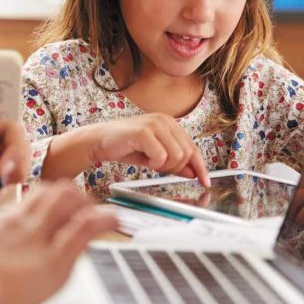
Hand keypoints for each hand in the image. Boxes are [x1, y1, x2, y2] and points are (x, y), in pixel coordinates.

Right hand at [88, 114, 210, 185]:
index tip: (205, 182)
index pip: (193, 147)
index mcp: (170, 123)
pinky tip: (144, 160)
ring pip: (176, 156)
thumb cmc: (125, 146)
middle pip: (187, 153)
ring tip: (150, 162)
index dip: (200, 166)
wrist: (99, 141)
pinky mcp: (144, 132)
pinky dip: (154, 164)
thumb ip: (173, 162)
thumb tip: (192, 173)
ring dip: (164, 166)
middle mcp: (164, 121)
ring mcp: (154, 124)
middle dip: (176, 168)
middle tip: (159, 169)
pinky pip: (161, 156)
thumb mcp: (153, 156)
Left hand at [286, 170, 303, 252]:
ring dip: (294, 213)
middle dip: (286, 205)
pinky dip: (303, 219)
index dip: (279, 193)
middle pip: (290, 188)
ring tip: (301, 219)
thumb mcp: (298, 206)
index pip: (286, 178)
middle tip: (290, 216)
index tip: (279, 204)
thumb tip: (272, 198)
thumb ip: (288, 199)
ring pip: (297, 198)